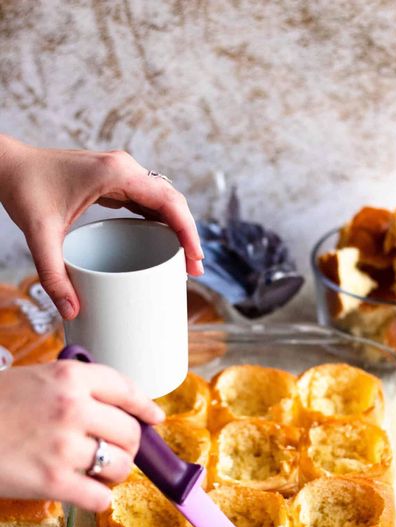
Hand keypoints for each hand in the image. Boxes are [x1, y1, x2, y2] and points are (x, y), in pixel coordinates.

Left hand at [0, 135, 203, 318]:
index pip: (167, 201)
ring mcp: (121, 173)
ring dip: (178, 228)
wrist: (8, 165)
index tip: (195, 258)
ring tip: (185, 262)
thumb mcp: (40, 235)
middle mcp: (124, 169)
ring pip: (164, 200)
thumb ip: (53, 275)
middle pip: (172, 201)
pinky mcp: (114, 181)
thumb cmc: (24, 187)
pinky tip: (163, 244)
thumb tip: (72, 311)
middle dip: (188, 235)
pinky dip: (161, 222)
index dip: (187, 230)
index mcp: (115, 173)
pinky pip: (148, 201)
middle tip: (194, 270)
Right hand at [0, 360, 163, 510]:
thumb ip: (74, 387)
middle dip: (130, 446)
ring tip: (100, 472)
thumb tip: (115, 409)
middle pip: (130, 432)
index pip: (126, 388)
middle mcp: (72, 408)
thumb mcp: (35, 379)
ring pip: (120, 466)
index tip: (154, 417)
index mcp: (69, 377)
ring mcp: (63, 446)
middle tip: (118, 452)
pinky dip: (98, 499)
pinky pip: (100, 498)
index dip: (145, 406)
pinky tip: (85, 493)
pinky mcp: (52, 482)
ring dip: (115, 472)